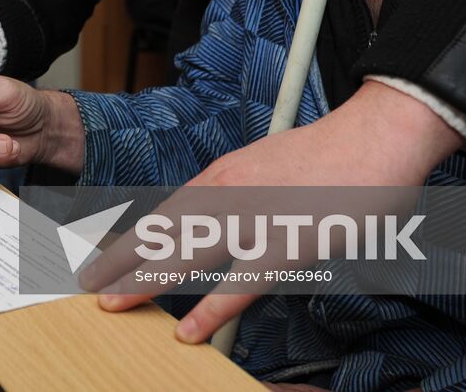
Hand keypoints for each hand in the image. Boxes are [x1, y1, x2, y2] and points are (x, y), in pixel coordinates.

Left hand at [83, 80, 461, 343]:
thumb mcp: (270, 168)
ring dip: (146, 279)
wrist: (377, 133)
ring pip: (187, 253)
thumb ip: (242, 195)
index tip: (105, 255)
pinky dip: (212, 309)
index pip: (166, 212)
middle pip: (162, 231)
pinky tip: (188, 330)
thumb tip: (225, 220)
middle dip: (121, 259)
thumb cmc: (332, 156)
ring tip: (112, 303)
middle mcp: (229, 193)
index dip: (134, 237)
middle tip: (88, 284)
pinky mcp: (288, 243)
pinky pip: (242, 284)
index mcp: (224, 175)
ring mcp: (255, 218)